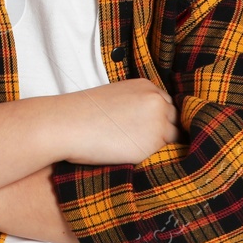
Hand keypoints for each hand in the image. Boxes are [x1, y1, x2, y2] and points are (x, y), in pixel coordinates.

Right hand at [52, 78, 179, 165]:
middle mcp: (156, 101)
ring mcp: (157, 122)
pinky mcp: (153, 144)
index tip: (147, 127)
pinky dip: (153, 156)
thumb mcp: (116, 97)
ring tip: (135, 148)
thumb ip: (137, 105)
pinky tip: (133, 154)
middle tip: (142, 141)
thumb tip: (149, 123)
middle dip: (164, 130)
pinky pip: (163, 154)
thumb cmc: (83, 113)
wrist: (68, 124)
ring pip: (173, 138)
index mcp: (146, 86)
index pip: (166, 103)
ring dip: (160, 144)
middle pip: (174, 119)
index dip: (158, 117)